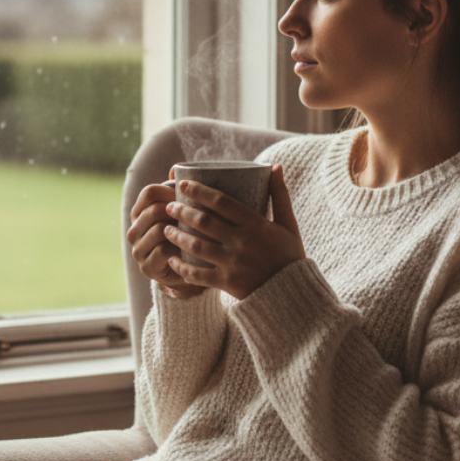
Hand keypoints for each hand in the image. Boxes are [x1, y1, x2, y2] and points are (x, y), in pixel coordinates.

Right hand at [127, 174, 205, 297]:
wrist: (189, 271)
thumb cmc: (188, 235)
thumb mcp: (184, 213)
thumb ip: (179, 191)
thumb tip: (174, 169)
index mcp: (140, 213)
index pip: (149, 192)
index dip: (170, 192)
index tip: (189, 198)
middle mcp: (134, 230)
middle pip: (153, 210)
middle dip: (177, 212)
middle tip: (197, 217)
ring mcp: (138, 250)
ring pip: (158, 230)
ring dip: (180, 231)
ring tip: (196, 233)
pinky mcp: (147, 268)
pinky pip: (163, 250)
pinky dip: (179, 248)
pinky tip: (191, 250)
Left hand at [163, 165, 303, 299]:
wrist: (293, 294)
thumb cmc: (289, 255)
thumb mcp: (288, 224)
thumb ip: (280, 195)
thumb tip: (275, 166)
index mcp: (256, 224)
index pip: (222, 202)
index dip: (199, 191)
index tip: (183, 184)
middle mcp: (243, 242)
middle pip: (204, 222)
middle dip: (182, 211)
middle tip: (169, 206)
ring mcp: (234, 264)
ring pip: (197, 247)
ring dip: (178, 236)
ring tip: (166, 229)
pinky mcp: (228, 283)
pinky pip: (198, 275)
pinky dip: (182, 268)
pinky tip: (172, 259)